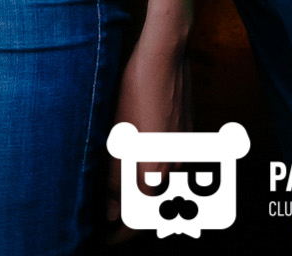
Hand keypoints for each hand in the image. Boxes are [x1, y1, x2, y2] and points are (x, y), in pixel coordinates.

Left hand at [105, 31, 190, 230]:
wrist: (164, 54)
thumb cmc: (136, 91)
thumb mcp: (118, 136)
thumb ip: (116, 180)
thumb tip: (112, 213)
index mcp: (157, 170)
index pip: (140, 219)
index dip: (121, 234)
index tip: (104, 237)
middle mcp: (175, 165)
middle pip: (153, 204)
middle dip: (132, 216)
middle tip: (108, 216)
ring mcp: (184, 148)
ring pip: (162, 182)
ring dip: (143, 193)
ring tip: (118, 190)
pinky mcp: (187, 131)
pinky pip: (170, 163)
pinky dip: (153, 171)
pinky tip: (137, 158)